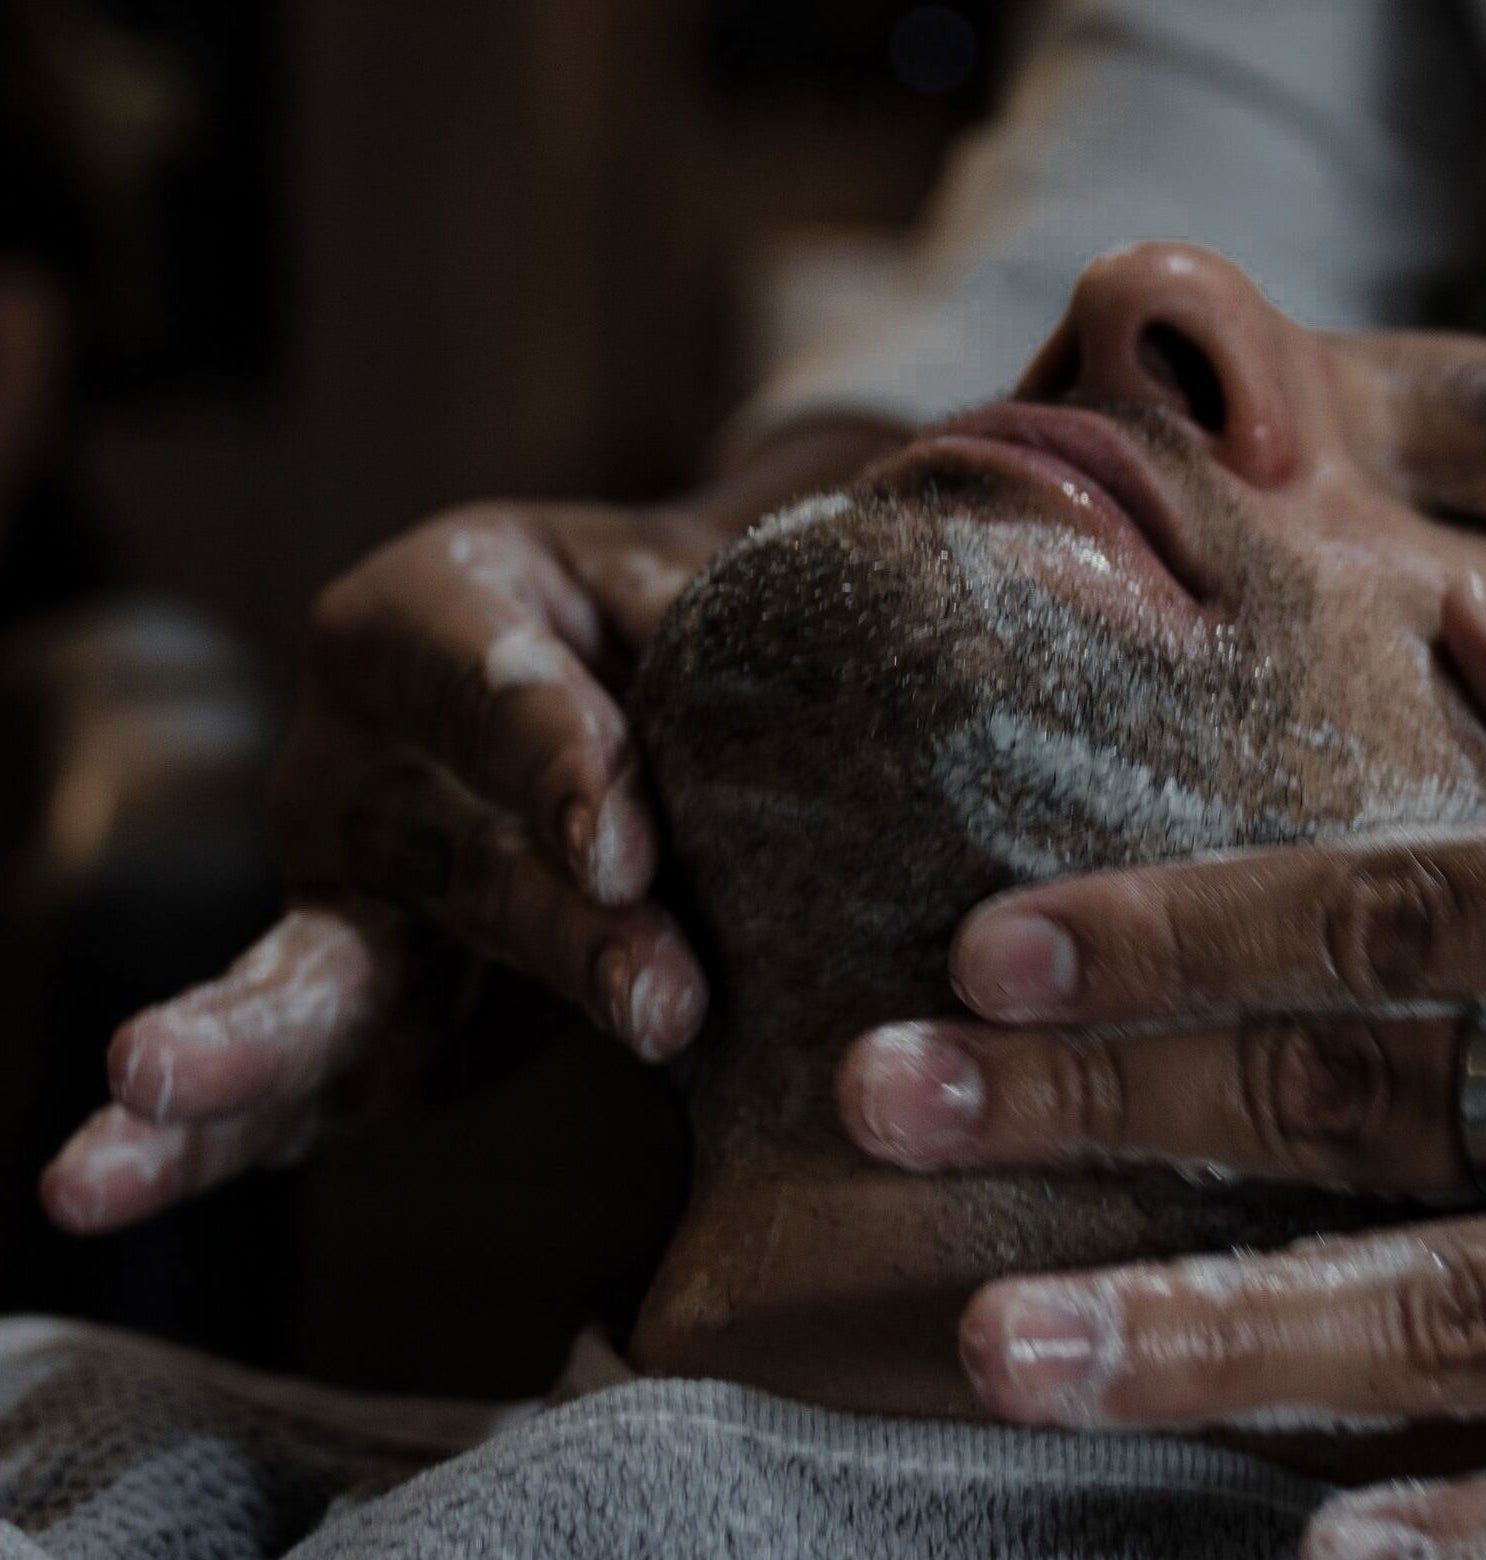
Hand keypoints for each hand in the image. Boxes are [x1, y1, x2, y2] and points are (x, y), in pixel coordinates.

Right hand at [42, 416, 906, 1232]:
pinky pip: (288, 1067)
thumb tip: (768, 694)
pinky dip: (217, 1127)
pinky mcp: (352, 994)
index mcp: (426, 608)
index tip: (631, 849)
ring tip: (155, 1085)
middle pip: (451, 846)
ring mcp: (334, 881)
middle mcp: (353, 748)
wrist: (621, 693)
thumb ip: (705, 648)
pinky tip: (124, 1174)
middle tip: (658, 1000)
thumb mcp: (685, 597)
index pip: (495, 683)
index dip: (560, 762)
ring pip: (310, 968)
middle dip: (556, 930)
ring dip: (252, 1043)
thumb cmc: (658, 633)